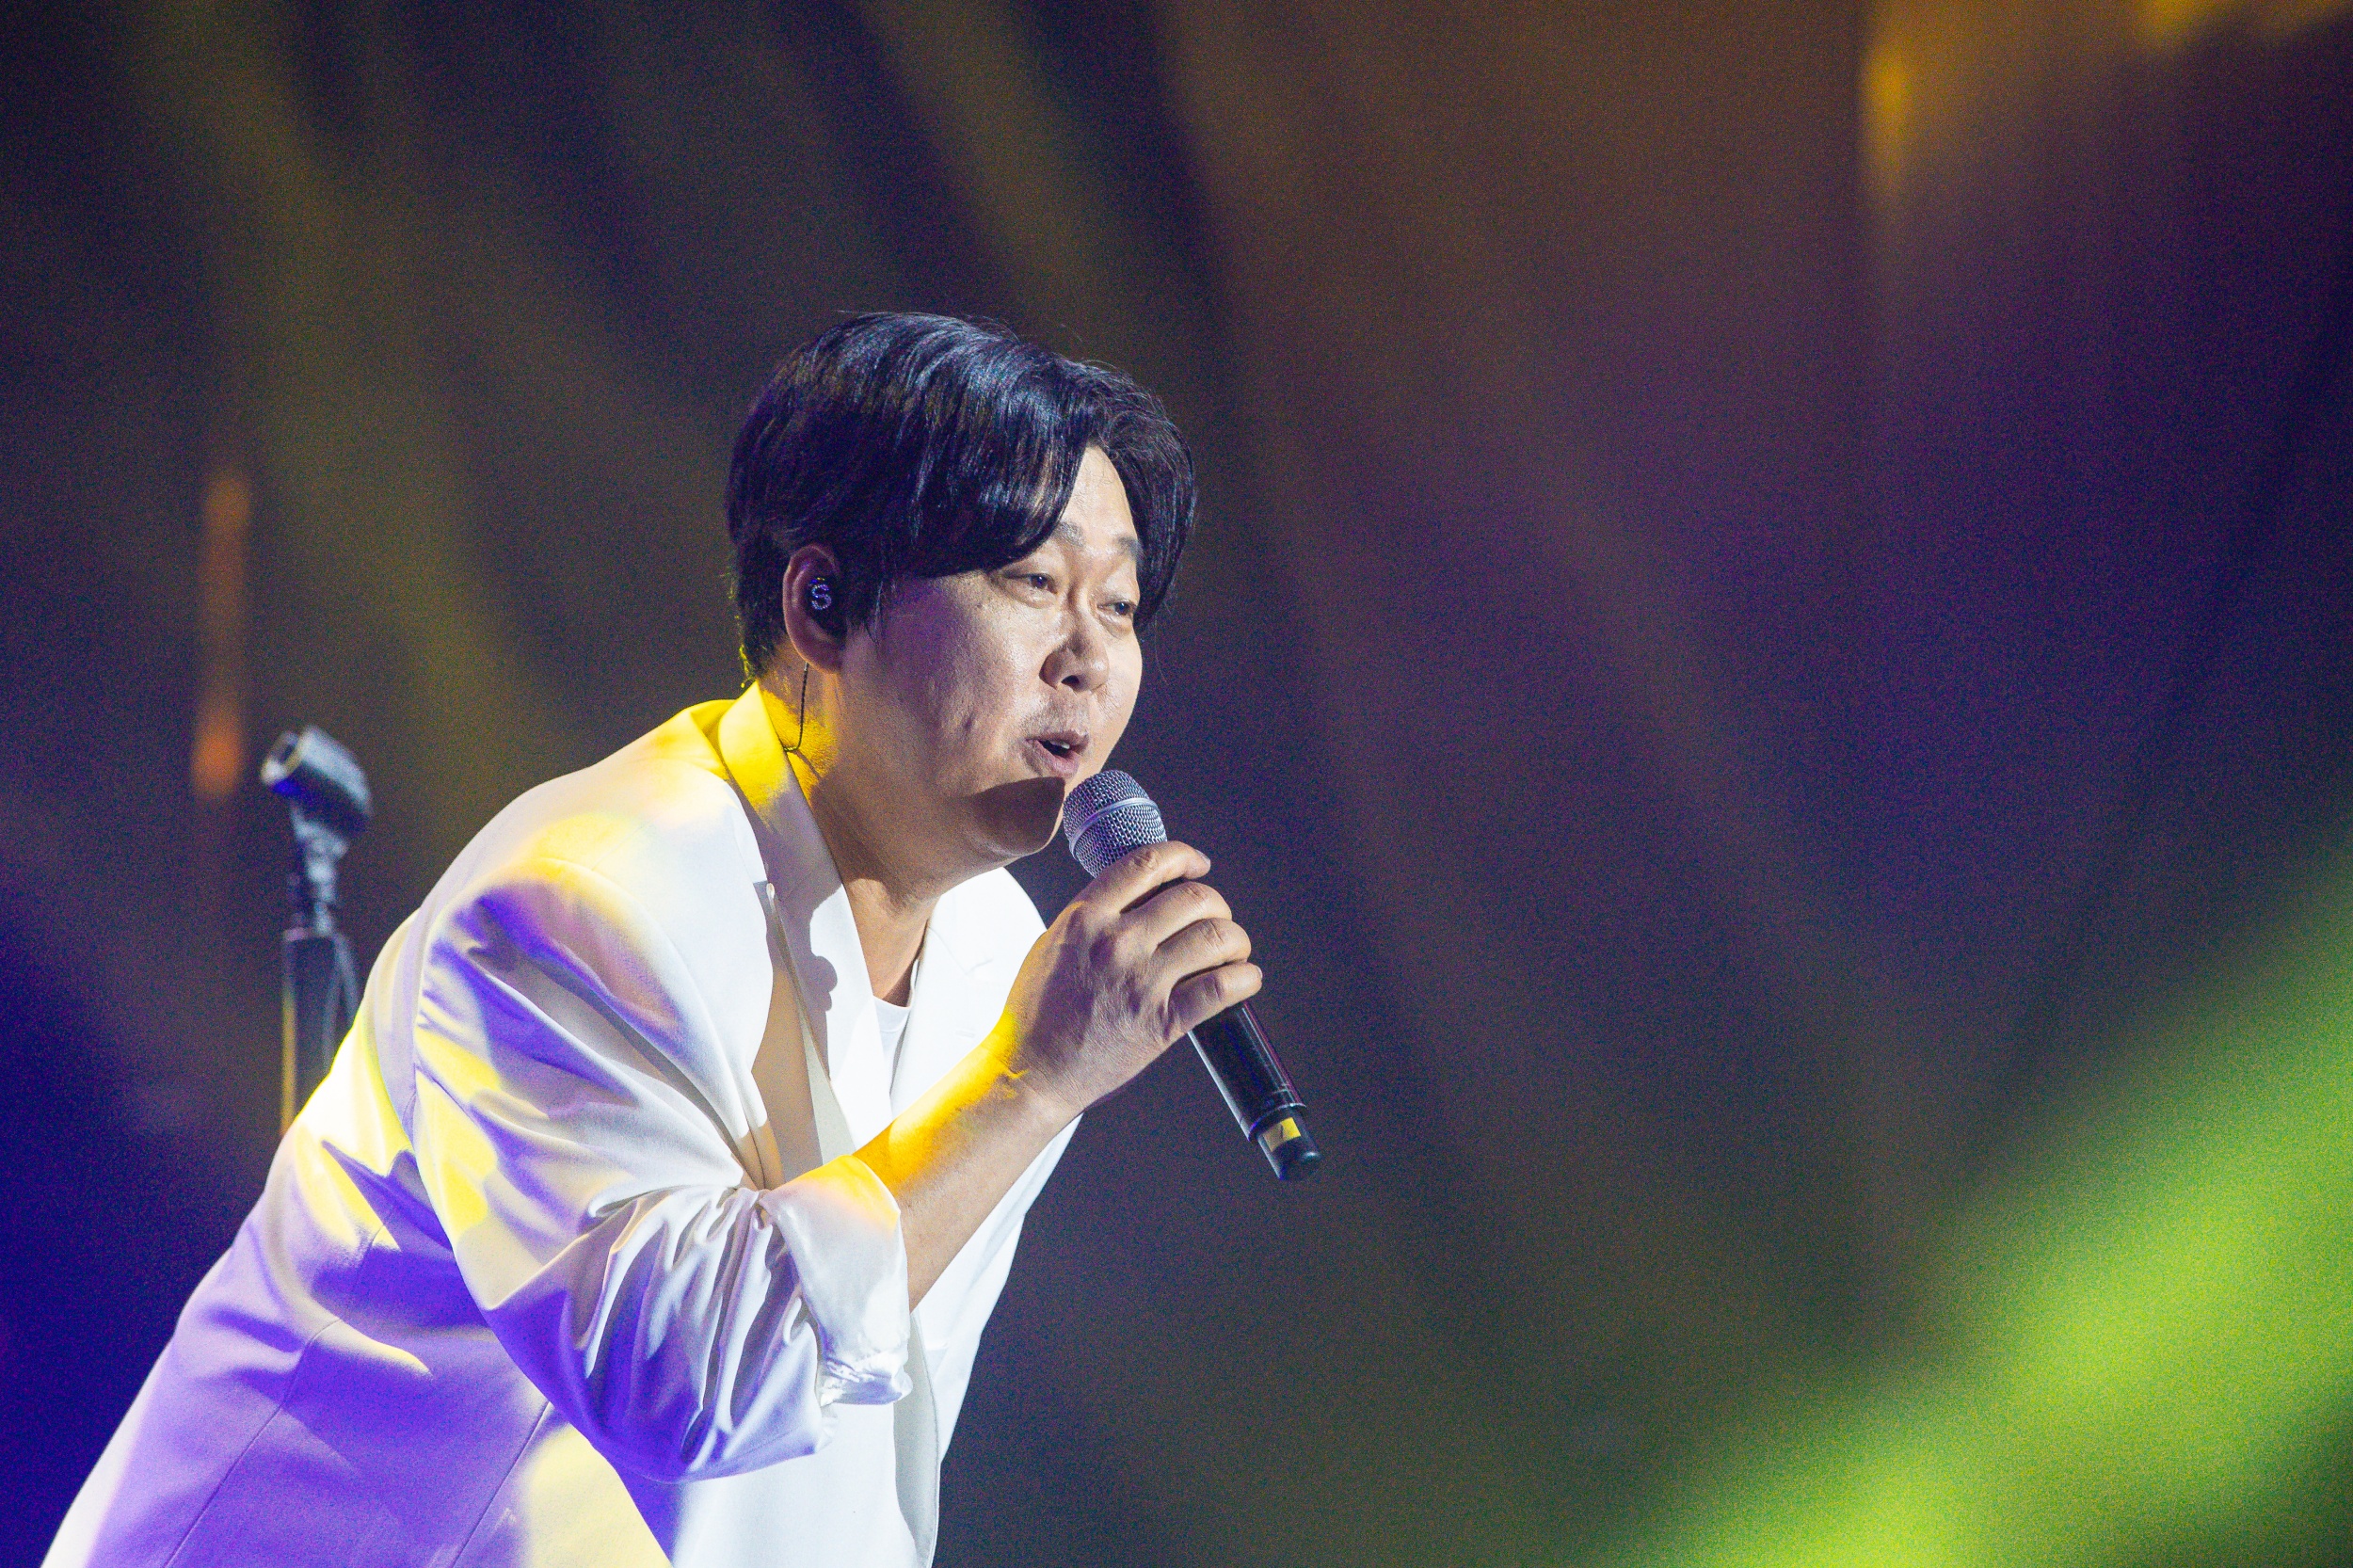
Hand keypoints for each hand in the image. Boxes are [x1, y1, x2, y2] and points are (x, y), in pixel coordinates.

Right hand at [998, 840, 1261, 1125]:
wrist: (1033, 1071)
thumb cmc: (1038, 1014)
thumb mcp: (1053, 944)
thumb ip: (1093, 917)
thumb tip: (1138, 898)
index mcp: (1086, 917)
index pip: (1147, 863)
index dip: (1184, 857)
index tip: (1198, 865)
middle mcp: (1117, 942)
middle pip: (1193, 897)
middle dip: (1216, 905)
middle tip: (1217, 919)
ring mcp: (1141, 981)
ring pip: (1216, 937)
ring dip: (1236, 940)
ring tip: (1233, 950)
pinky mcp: (1162, 1022)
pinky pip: (1221, 987)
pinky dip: (1245, 978)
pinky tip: (1245, 979)